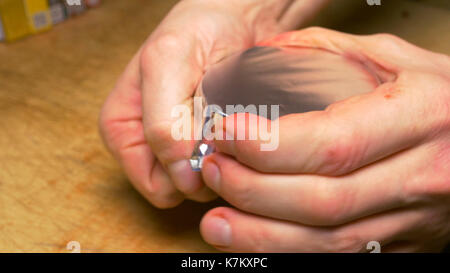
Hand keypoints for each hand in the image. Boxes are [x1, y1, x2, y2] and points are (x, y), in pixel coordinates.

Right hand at [99, 0, 328, 207]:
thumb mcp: (167, 63)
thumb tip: (181, 175)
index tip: (209, 143)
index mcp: (122, 129)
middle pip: (178, 190)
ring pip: (203, 186)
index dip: (185, 173)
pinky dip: (234, 157)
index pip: (154, 183)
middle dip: (203, 170)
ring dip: (222, 162)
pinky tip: (237, 129)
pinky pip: (221, 172)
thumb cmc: (197, 29)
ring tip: (230, 125)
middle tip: (222, 132)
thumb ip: (163, 121)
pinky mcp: (205, 144)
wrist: (236, 18)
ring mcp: (179, 148)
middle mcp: (147, 145)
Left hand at [200, 27, 449, 251]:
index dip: (267, 146)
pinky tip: (256, 243)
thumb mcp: (394, 59)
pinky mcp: (406, 246)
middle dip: (253, 191)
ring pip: (330, 242)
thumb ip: (327, 53)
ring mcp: (414, 219)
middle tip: (212, 171)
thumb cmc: (440, 96)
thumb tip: (263, 56)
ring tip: (216, 224)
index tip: (225, 134)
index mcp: (418, 117)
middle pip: (322, 200)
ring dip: (262, 237)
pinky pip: (343, 258)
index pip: (331, 143)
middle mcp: (420, 175)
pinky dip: (291, 254)